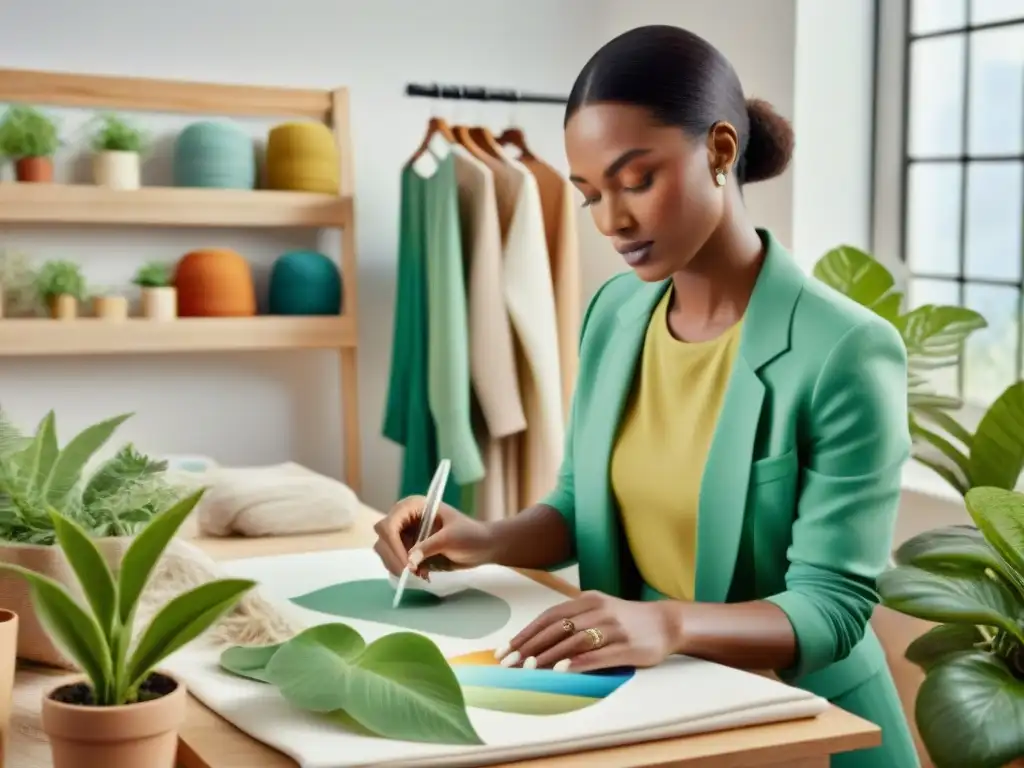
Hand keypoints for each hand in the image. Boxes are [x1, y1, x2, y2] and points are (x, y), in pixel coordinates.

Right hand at [372, 495, 497, 577]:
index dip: (393, 545)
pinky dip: (404, 571)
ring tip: (422, 574)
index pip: (389, 525)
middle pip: (383, 539)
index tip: (407, 565)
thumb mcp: (451, 538)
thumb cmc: (470, 535)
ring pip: (385, 552)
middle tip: (412, 575)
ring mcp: (404, 534)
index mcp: (413, 507)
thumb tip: (409, 560)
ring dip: (398, 567)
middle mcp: (404, 518)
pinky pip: (395, 562)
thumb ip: (429, 546)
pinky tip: (423, 575)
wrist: (482, 547)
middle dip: (394, 559)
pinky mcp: (407, 549)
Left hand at [497, 591, 676, 672]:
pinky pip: (598, 655)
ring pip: (574, 641)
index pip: (550, 616)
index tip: (507, 649)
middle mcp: (599, 611)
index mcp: (589, 600)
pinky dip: (577, 663)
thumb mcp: (600, 610)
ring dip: (548, 656)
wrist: (667, 623)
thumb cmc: (627, 620)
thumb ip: (574, 619)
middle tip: (509, 663)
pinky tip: (561, 671)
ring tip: (528, 669)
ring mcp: (614, 628)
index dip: (527, 633)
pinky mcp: (627, 647)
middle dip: (530, 647)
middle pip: (557, 629)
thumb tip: (537, 640)